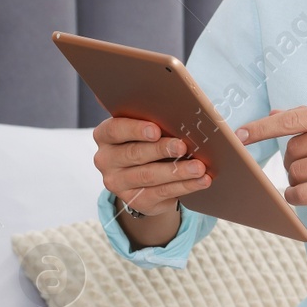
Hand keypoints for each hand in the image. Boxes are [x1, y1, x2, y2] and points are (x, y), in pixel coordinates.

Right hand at [93, 116, 212, 216]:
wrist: (144, 177)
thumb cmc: (147, 141)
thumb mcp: (143, 128)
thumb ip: (150, 118)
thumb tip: (174, 105)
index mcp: (104, 135)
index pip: (115, 130)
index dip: (135, 130)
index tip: (156, 130)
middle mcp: (106, 160)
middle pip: (134, 154)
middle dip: (161, 150)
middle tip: (182, 146)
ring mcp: (118, 183)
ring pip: (150, 176)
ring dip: (177, 171)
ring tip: (199, 167)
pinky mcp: (135, 200)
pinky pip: (162, 192)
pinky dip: (185, 186)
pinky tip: (201, 180)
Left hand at [237, 104, 306, 218]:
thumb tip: (275, 113)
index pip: (292, 118)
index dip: (261, 127)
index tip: (239, 134)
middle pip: (291, 149)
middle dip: (290, 162)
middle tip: (306, 170)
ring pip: (295, 171)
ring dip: (295, 181)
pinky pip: (303, 193)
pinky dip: (296, 197)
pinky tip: (303, 197)